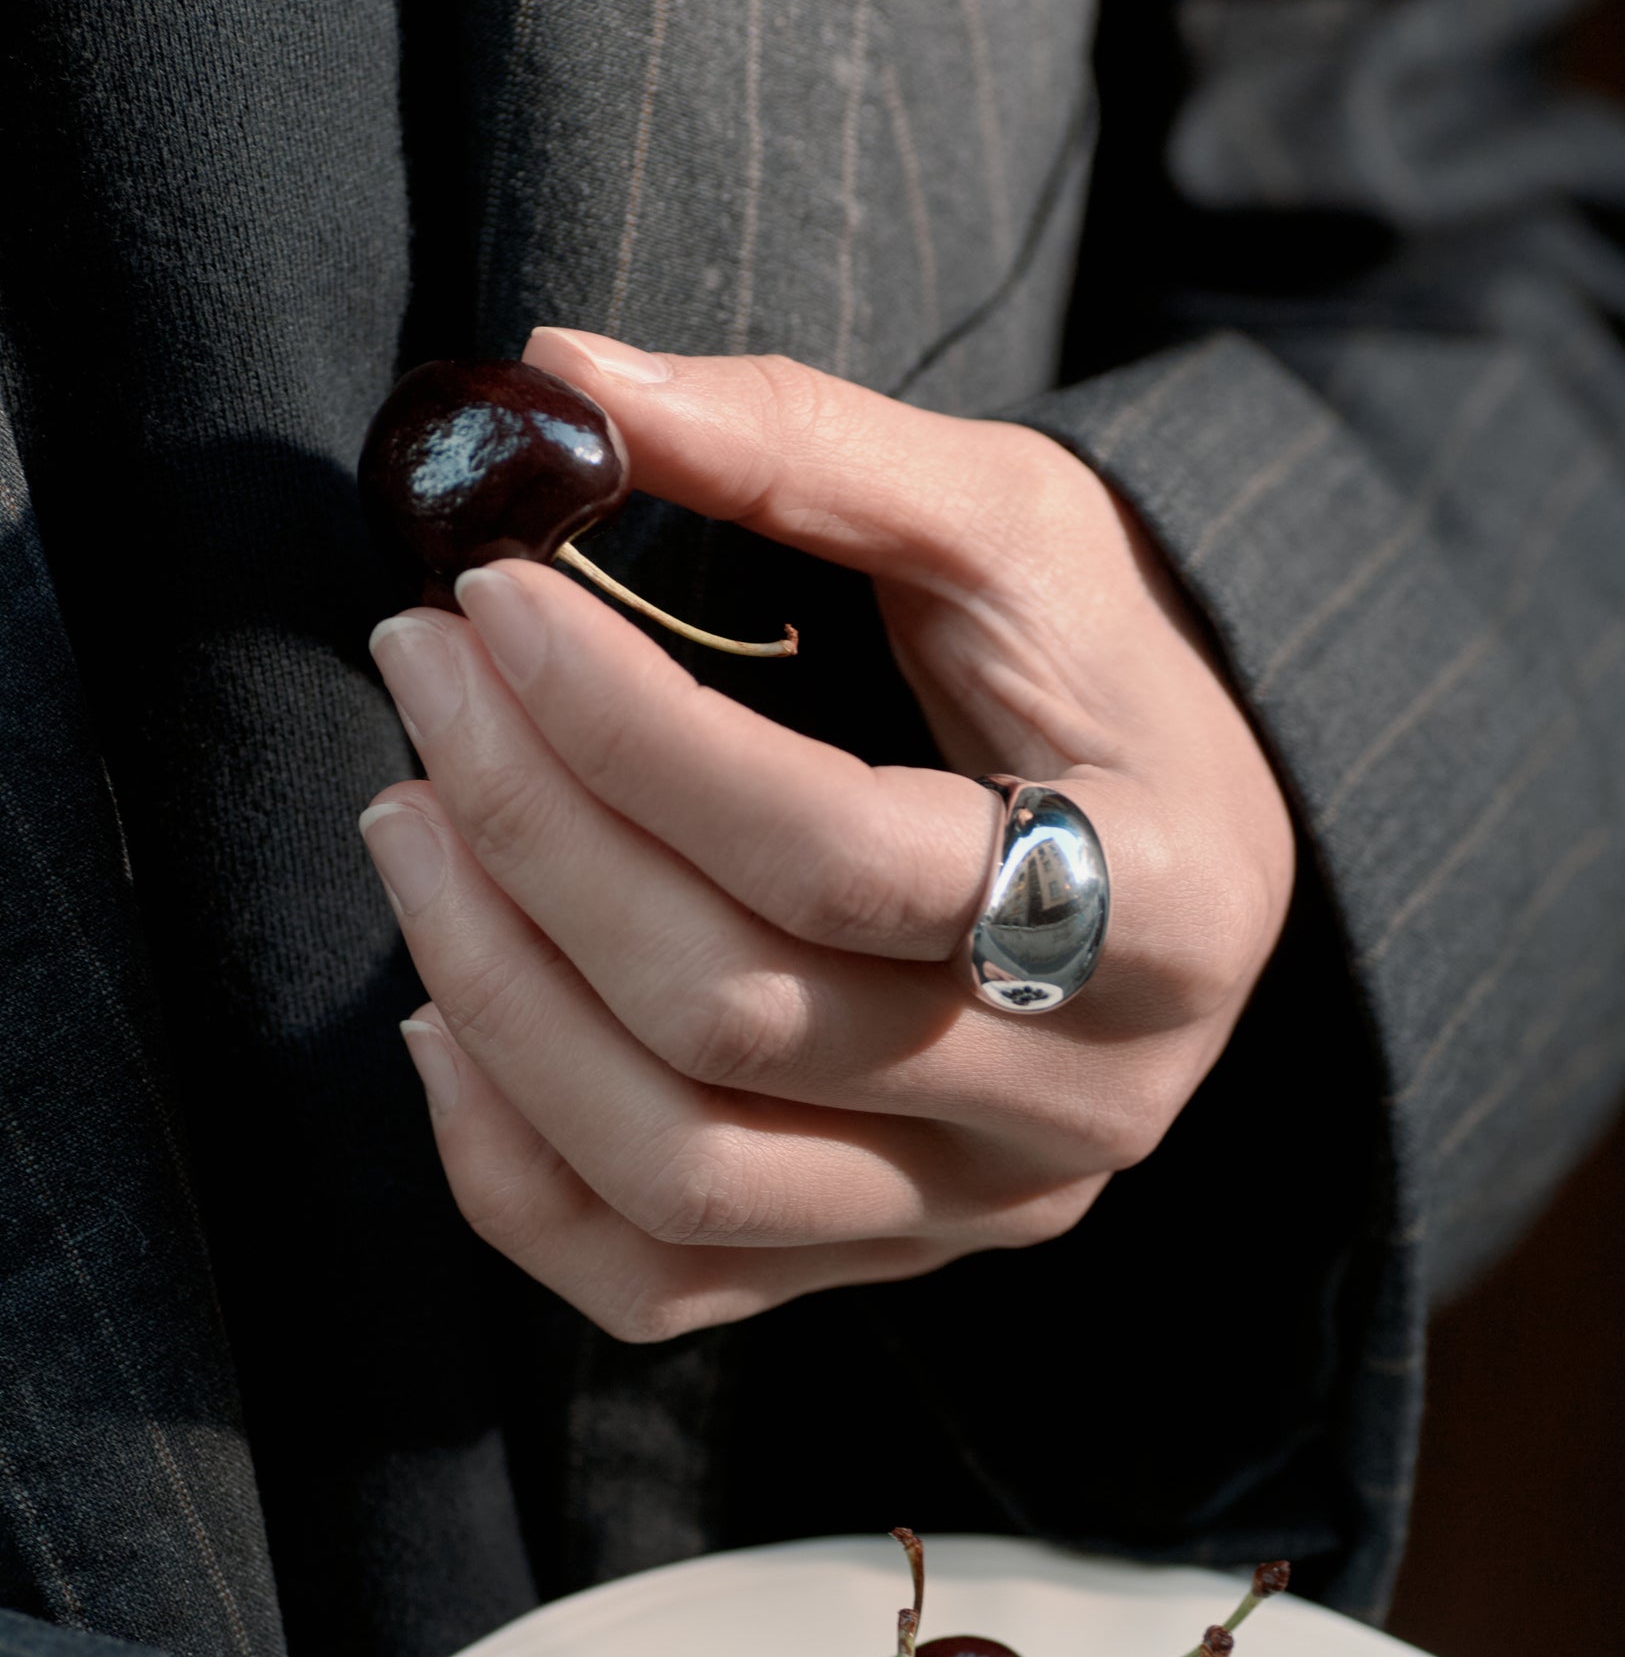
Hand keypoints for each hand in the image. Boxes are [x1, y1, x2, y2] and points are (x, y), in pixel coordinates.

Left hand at [361, 332, 1296, 1339]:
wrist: (1188, 843)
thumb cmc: (1103, 667)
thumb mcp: (1010, 518)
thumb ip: (808, 447)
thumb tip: (561, 372)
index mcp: (1162, 904)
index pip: (843, 856)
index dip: (632, 731)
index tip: (491, 600)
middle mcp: (1086, 1100)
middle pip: (735, 1017)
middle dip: (529, 829)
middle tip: (422, 669)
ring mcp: (981, 1210)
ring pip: (680, 1176)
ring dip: (492, 995)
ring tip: (404, 820)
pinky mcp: (885, 1265)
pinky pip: (656, 1284)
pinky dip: (508, 1168)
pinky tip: (441, 1016)